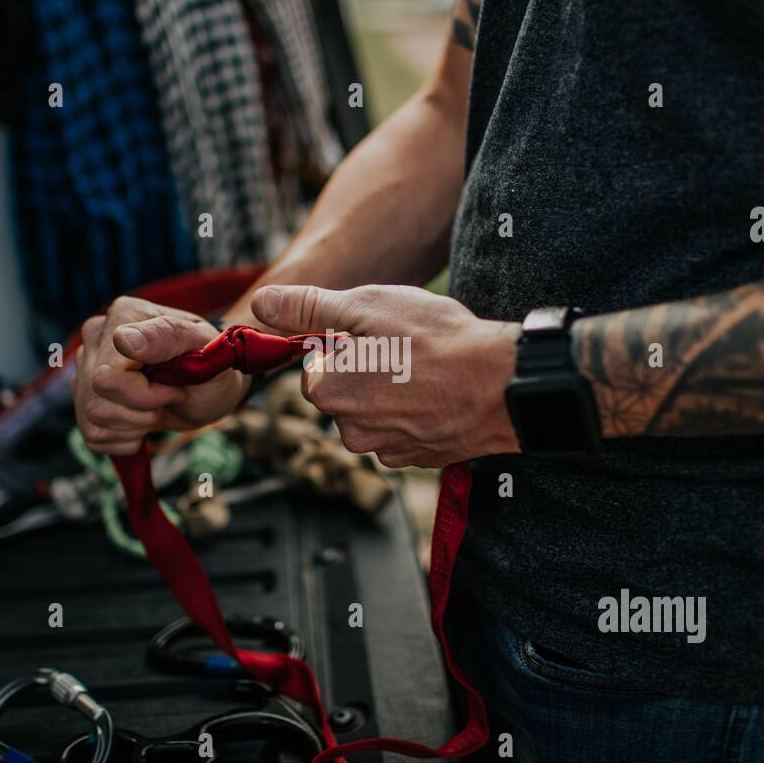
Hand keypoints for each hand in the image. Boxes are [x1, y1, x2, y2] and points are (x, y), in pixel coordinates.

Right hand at [73, 297, 248, 454]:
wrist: (211, 388)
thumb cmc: (213, 363)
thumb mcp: (206, 348)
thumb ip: (168, 336)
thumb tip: (123, 340)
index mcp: (123, 316)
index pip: (107, 377)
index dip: (145, 396)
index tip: (176, 388)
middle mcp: (96, 337)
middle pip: (97, 403)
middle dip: (142, 414)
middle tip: (169, 398)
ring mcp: (85, 367)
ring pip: (92, 421)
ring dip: (134, 426)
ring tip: (157, 408)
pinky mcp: (84, 398)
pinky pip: (93, 437)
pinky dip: (124, 438)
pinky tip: (143, 421)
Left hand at [251, 284, 520, 467]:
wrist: (503, 385)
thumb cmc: (437, 341)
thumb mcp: (366, 306)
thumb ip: (308, 307)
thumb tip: (260, 303)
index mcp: (328, 390)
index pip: (316, 365)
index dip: (344, 344)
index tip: (376, 335)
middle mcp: (349, 429)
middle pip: (343, 392)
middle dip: (365, 370)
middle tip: (406, 349)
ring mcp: (384, 448)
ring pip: (372, 413)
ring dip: (391, 393)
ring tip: (428, 371)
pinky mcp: (416, 459)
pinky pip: (402, 432)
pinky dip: (415, 414)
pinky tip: (439, 394)